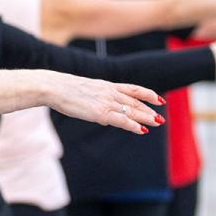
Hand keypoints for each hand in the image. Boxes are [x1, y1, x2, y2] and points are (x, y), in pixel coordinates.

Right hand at [43, 73, 163, 133]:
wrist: (55, 87)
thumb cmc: (64, 90)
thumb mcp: (84, 92)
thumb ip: (96, 101)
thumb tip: (103, 116)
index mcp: (106, 86)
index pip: (133, 89)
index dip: (147, 94)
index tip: (158, 99)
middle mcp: (109, 92)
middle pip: (135, 101)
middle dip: (149, 110)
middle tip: (160, 118)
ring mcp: (106, 102)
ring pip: (132, 110)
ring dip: (146, 117)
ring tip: (157, 123)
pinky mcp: (100, 112)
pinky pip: (121, 120)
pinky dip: (133, 125)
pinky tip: (141, 130)